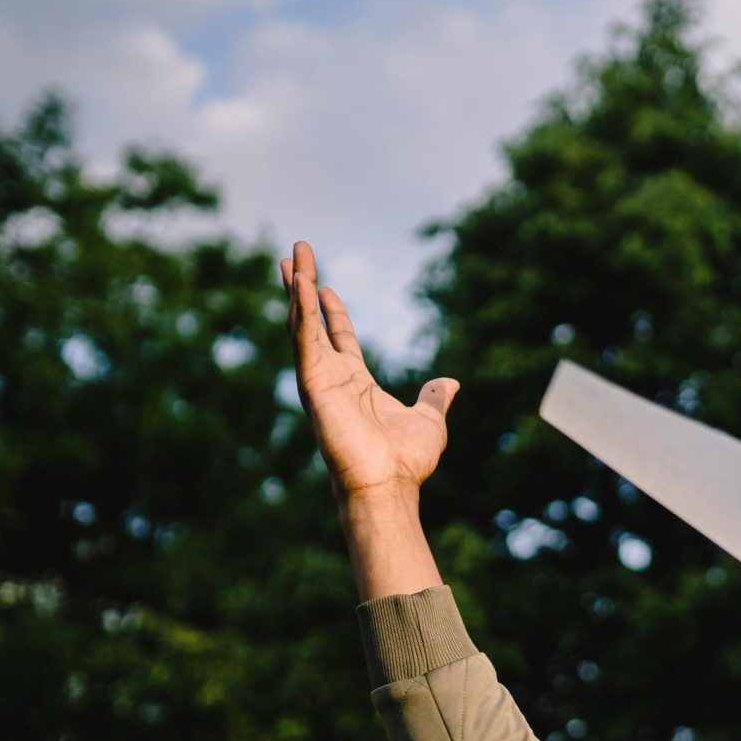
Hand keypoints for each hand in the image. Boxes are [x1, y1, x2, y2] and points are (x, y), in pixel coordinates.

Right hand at [282, 241, 458, 501]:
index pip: (338, 336)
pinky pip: (305, 340)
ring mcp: (320, 379)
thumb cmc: (406, 461)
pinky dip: (302, 312)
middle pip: (311, 322)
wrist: (390, 484)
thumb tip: (449, 384)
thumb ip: (434, 398)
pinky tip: (301, 285)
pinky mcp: (314, 383)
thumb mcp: (429, 420)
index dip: (330, 310)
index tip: (323, 283)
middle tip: (293, 256)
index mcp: (355, 382)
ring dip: (298, 289)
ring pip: (302, 324)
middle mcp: (333, 377)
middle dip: (303, 289)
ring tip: (291, 256)